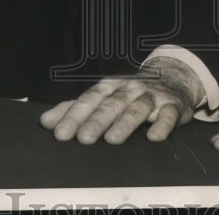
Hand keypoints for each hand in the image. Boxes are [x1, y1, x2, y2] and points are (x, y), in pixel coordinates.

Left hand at [39, 57, 201, 143]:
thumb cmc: (130, 92)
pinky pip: (168, 114)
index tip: (60, 134)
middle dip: (96, 121)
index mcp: (109, 87)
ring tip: (112, 140)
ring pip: (137, 108)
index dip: (74, 116)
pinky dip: (161, 125)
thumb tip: (45, 122)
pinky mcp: (172, 106)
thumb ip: (75, 109)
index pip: (89, 100)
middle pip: (111, 104)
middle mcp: (129, 89)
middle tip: (83, 139)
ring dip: (125, 123)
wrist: (172, 78)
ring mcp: (151, 96)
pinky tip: (153, 136)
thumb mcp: (103, 96)